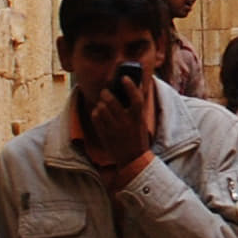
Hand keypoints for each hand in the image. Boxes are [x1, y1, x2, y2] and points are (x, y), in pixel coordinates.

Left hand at [76, 63, 155, 179]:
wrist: (132, 159)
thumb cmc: (138, 138)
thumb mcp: (141, 122)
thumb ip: (137, 107)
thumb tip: (134, 88)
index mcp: (138, 119)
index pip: (136, 99)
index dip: (130, 86)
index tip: (124, 78)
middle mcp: (126, 123)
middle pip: (112, 101)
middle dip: (106, 93)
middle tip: (105, 93)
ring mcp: (114, 129)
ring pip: (101, 108)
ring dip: (100, 103)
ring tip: (102, 104)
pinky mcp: (104, 134)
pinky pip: (95, 118)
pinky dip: (95, 113)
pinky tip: (99, 113)